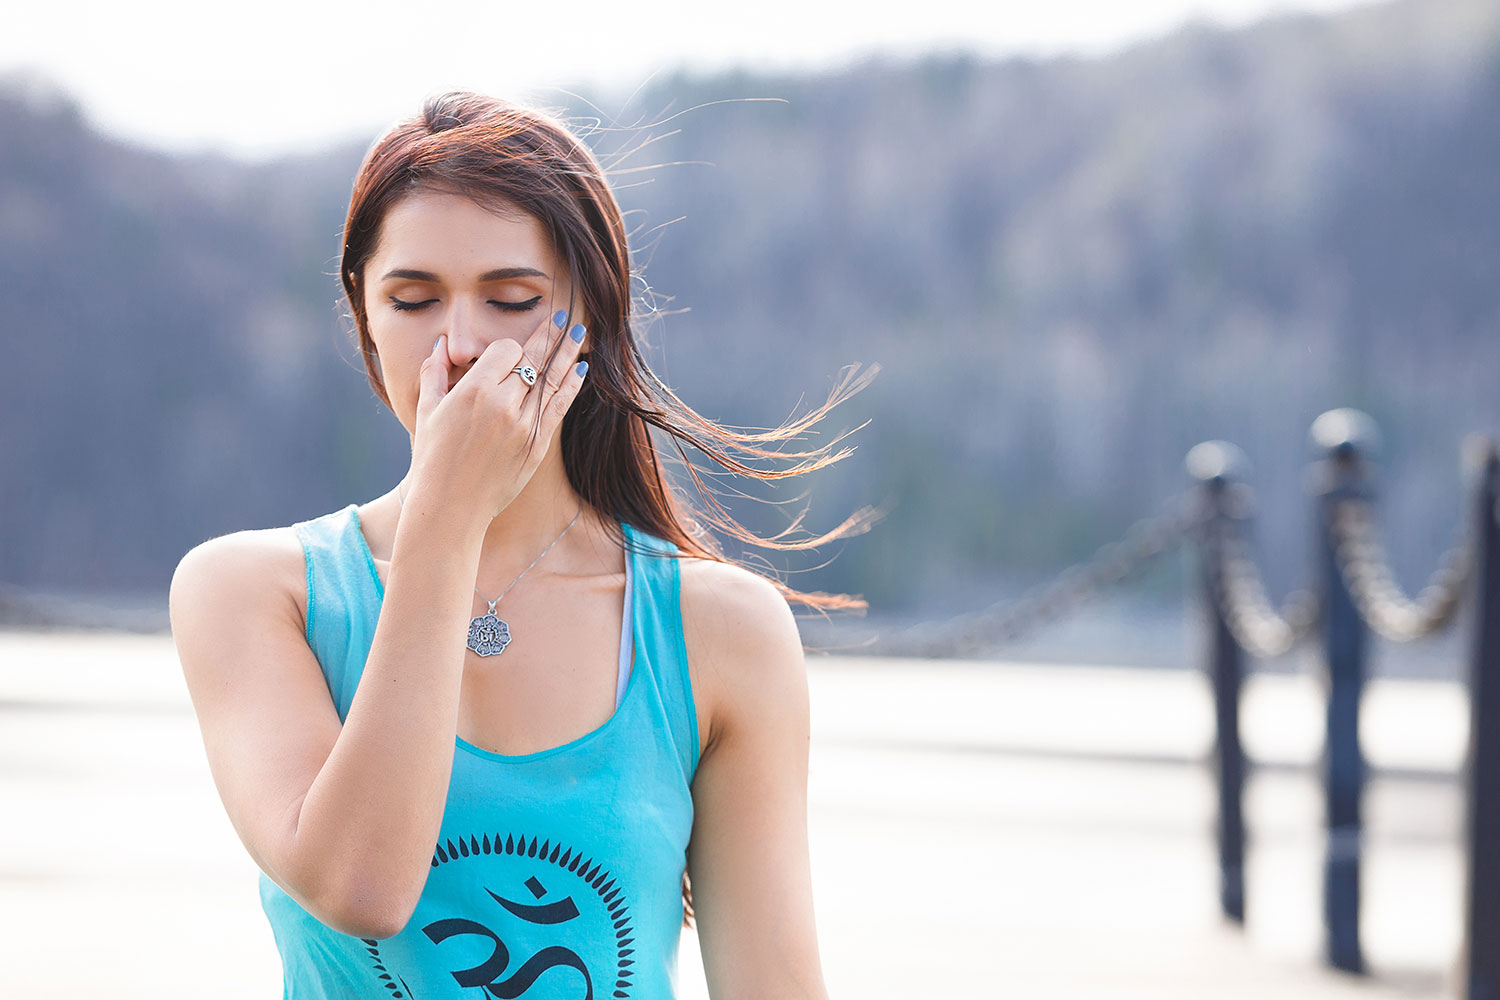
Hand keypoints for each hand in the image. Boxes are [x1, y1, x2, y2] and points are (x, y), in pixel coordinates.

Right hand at [408, 309, 588, 528]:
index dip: (508, 347)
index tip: (508, 350)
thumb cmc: (433, 458)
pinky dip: (572, 385)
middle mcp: (502, 405)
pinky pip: (559, 407)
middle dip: (548, 334)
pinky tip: (582, 367)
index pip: (506, 350)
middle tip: (562, 314)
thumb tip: (443, 344)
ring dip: (567, 352)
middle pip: (533, 359)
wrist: (450, 506)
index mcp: (473, 391)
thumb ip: (434, 372)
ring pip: (552, 379)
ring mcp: (523, 426)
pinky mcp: (537, 445)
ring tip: (579, 330)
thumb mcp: (426, 411)